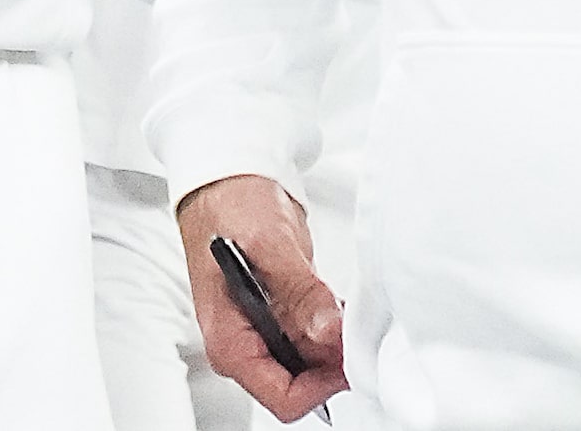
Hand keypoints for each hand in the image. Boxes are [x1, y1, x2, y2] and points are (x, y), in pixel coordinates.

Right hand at [177, 175, 346, 419]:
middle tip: (353, 327)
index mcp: (229, 340)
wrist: (227, 182)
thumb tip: (329, 331)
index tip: (348, 353)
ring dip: (334, 343)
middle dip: (332, 361)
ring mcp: (264, 333)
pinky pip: (314, 339)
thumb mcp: (267, 244)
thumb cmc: (228, 207)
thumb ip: (300, 292)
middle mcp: (245, 344)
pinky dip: (331, 326)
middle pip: (301, 385)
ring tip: (345, 309)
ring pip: (312, 364)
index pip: (283, 397)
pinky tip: (337, 303)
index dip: (322, 384)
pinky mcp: (281, 317)